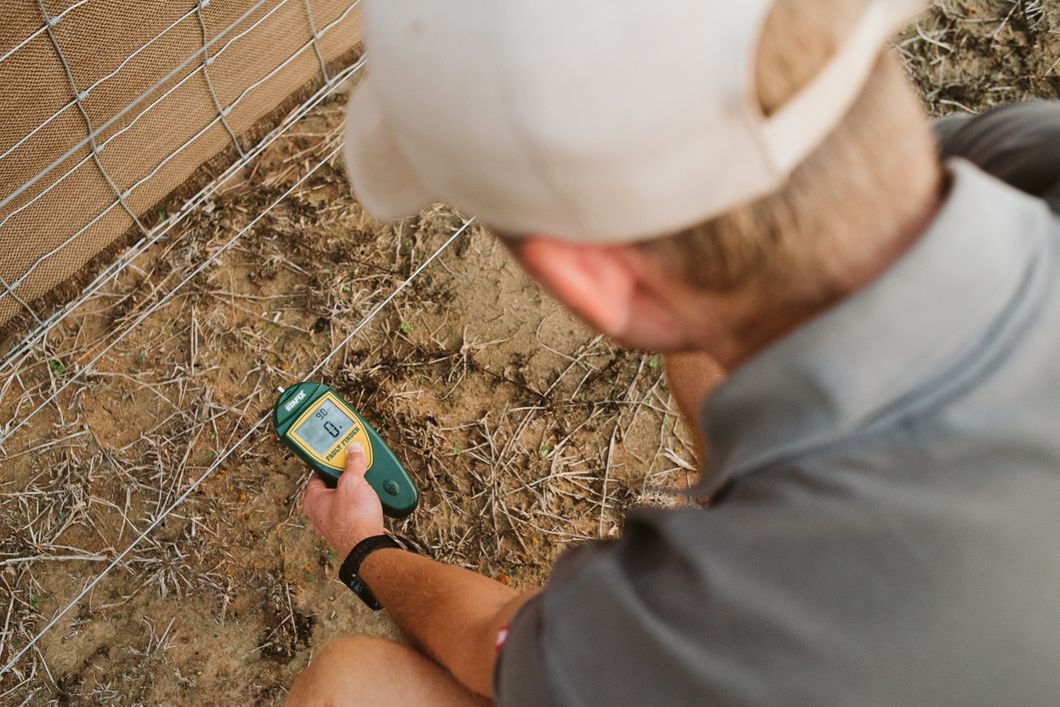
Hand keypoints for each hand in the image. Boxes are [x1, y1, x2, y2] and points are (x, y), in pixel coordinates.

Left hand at [302, 443, 384, 559]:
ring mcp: (336, 521)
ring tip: (372, 479)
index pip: (318, 471)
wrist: (368, 547)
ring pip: (348, 496)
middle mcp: (321, 512)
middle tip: (359, 463)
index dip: (331, 460)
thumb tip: (353, 450)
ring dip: (360, 487)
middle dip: (349, 473)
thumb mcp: (353, 483)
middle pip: (335, 483)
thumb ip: (353, 464)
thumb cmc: (353, 520)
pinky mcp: (351, 528)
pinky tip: (375, 496)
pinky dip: (366, 500)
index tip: (342, 452)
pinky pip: (357, 508)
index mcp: (313, 499)